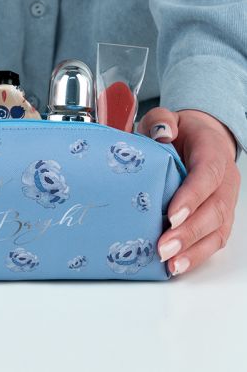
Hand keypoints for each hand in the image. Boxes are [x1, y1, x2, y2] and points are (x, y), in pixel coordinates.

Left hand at [139, 108, 239, 275]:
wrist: (199, 139)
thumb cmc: (180, 132)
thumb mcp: (166, 118)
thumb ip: (161, 121)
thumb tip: (162, 135)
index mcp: (213, 153)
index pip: (207, 176)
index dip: (192, 197)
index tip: (172, 215)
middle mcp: (225, 181)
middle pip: (214, 210)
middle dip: (189, 232)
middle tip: (163, 247)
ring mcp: (224, 202)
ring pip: (217, 230)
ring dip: (193, 250)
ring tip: (170, 264)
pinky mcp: (218, 218)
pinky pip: (213, 240)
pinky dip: (196, 255)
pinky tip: (176, 267)